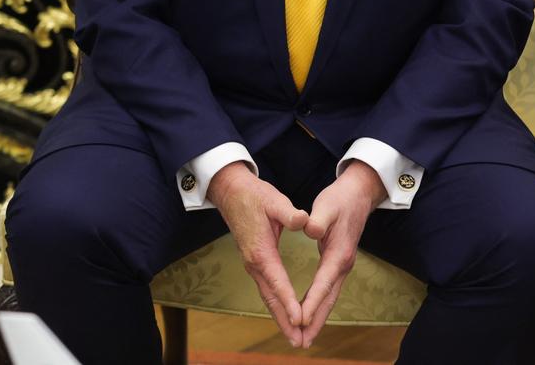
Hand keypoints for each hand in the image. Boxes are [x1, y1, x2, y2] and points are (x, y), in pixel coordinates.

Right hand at [208, 161, 309, 346]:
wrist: (230, 191)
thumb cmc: (253, 195)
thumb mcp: (274, 200)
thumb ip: (289, 213)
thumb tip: (304, 221)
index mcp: (261, 250)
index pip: (278, 281)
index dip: (290, 301)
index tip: (300, 319)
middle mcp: (254, 262)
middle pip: (271, 298)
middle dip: (285, 321)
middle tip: (299, 342)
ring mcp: (252, 264)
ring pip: (267, 296)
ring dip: (280, 318)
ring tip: (294, 338)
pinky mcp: (254, 262)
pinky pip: (266, 290)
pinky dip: (276, 305)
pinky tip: (284, 314)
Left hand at [297, 161, 386, 347]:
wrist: (359, 195)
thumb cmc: (340, 200)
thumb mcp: (327, 206)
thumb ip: (318, 220)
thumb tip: (308, 229)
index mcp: (338, 253)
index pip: (323, 283)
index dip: (311, 302)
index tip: (300, 319)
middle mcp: (342, 264)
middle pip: (328, 299)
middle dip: (315, 321)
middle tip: (302, 342)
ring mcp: (342, 266)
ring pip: (330, 298)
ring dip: (318, 318)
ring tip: (305, 337)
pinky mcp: (338, 264)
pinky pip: (328, 290)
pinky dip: (320, 305)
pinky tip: (311, 314)